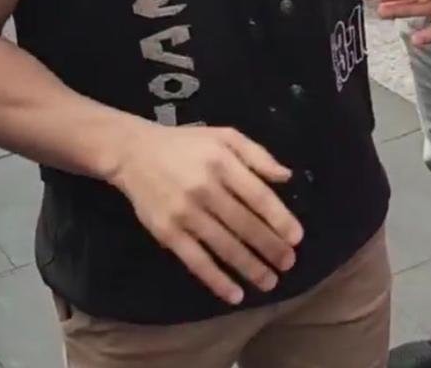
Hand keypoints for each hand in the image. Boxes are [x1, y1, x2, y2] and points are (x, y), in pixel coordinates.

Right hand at [112, 124, 302, 304]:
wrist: (133, 152)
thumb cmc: (185, 144)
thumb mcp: (223, 136)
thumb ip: (256, 154)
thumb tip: (286, 177)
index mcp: (221, 162)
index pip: (258, 195)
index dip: (280, 219)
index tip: (297, 238)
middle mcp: (204, 188)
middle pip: (245, 225)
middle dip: (271, 248)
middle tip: (289, 264)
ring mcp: (185, 213)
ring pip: (225, 247)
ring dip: (251, 267)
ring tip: (270, 281)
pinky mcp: (167, 232)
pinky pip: (197, 261)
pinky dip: (217, 281)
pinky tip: (235, 294)